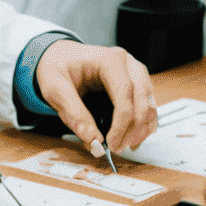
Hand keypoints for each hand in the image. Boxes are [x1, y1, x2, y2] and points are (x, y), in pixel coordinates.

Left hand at [34, 41, 158, 154]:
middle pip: (143, 101)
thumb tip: (93, 141)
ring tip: (121, 145)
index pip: (125, 93)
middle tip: (116, 148)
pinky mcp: (136, 85)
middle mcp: (128, 64)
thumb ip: (74, 114)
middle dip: (133, 130)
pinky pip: (148, 108)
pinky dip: (142, 126)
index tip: (112, 144)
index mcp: (109, 59)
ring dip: (140, 131)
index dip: (121, 124)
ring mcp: (135, 74)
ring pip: (150, 106)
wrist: (59, 56)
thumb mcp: (55, 88)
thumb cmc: (57, 66)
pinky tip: (129, 139)